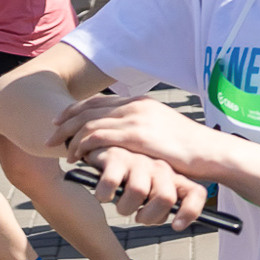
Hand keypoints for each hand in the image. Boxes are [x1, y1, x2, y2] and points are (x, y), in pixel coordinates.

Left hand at [52, 91, 234, 182]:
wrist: (210, 152)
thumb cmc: (190, 150)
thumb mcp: (164, 133)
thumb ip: (144, 131)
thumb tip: (130, 142)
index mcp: (141, 102)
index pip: (99, 102)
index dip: (75, 110)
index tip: (60, 121)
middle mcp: (136, 105)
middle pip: (89, 109)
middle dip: (65, 122)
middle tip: (49, 135)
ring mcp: (136, 118)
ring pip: (89, 122)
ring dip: (70, 135)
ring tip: (60, 150)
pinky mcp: (136, 135)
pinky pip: (98, 136)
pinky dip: (82, 145)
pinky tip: (77, 157)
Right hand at [69, 143, 209, 229]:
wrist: (105, 152)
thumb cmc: (132, 179)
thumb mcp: (154, 193)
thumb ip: (165, 207)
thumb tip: (177, 224)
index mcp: (173, 179)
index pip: (195, 193)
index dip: (189, 212)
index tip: (176, 227)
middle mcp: (159, 168)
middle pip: (165, 197)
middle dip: (149, 216)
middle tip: (138, 216)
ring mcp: (138, 162)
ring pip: (138, 191)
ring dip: (125, 208)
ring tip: (121, 204)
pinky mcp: (115, 158)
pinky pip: (111, 184)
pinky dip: (105, 195)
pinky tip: (104, 194)